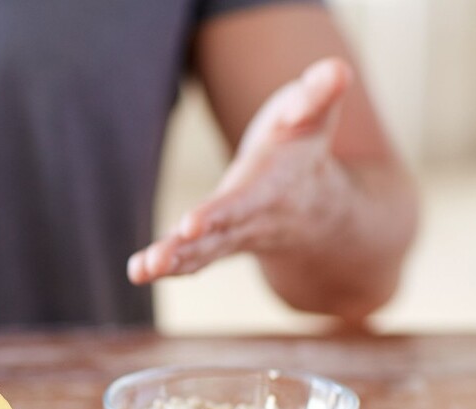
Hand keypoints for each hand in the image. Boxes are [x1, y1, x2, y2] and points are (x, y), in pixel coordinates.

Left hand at [127, 58, 353, 283]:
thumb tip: (338, 69)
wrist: (314, 202)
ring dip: (171, 264)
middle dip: (187, 250)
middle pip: (217, 239)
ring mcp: (232, 237)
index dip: (218, 214)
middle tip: (157, 260)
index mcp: (271, 189)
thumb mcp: (315, 114)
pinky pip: (192, 261)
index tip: (190, 225)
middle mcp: (251, 220)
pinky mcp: (215, 244)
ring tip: (141, 269)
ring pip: (201, 256)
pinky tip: (138, 271)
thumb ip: (320, 94)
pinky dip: (165, 268)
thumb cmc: (303, 148)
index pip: (242, 204)